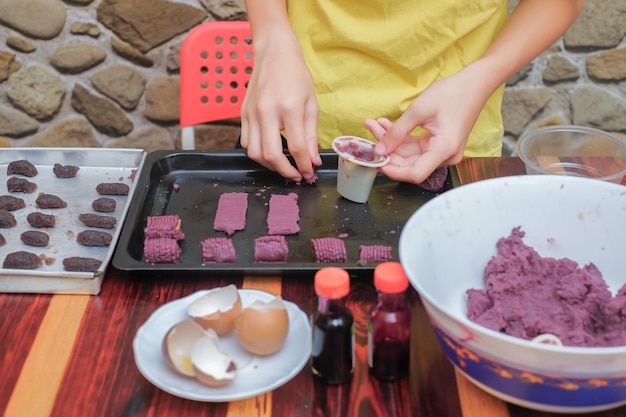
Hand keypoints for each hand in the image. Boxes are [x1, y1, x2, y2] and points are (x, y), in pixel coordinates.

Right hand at [240, 29, 320, 182]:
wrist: (273, 53)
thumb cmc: (296, 75)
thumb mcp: (311, 104)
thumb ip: (311, 135)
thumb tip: (313, 161)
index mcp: (289, 108)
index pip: (296, 147)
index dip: (303, 166)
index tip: (309, 174)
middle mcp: (266, 112)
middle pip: (271, 155)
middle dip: (285, 172)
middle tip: (296, 176)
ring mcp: (251, 113)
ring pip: (254, 153)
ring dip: (269, 166)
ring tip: (283, 166)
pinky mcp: (242, 114)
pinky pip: (246, 143)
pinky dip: (257, 154)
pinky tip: (270, 153)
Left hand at [367, 65, 489, 183]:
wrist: (474, 84)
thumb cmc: (452, 93)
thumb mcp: (418, 110)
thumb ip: (397, 132)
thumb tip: (380, 150)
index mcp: (443, 150)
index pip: (415, 173)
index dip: (393, 170)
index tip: (376, 162)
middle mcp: (445, 156)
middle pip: (409, 163)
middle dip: (388, 149)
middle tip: (370, 132)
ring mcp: (443, 151)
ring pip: (410, 154)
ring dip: (392, 141)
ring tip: (374, 124)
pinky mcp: (439, 145)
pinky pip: (416, 146)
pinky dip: (401, 137)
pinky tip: (386, 126)